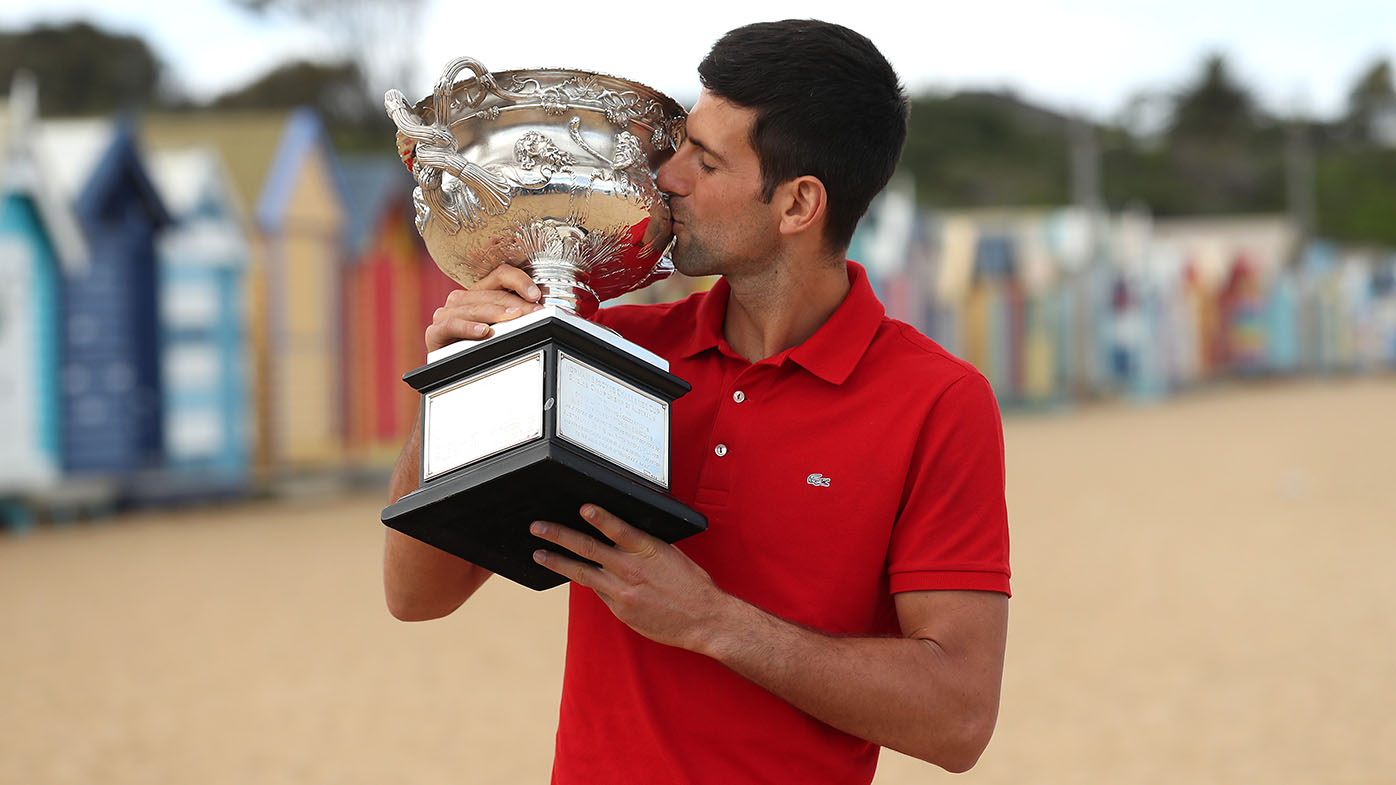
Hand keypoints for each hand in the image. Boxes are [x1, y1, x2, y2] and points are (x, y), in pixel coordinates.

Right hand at [425, 263, 544, 351]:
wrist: (450, 371)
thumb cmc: (476, 348)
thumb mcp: (500, 328)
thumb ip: (515, 316)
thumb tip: (539, 312)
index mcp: (479, 293)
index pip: (500, 275)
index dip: (519, 281)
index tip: (536, 296)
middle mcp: (462, 299)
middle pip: (492, 294)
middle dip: (516, 304)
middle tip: (535, 313)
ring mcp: (446, 313)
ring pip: (474, 308)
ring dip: (496, 313)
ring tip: (513, 318)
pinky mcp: (435, 331)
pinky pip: (451, 325)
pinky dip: (468, 327)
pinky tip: (483, 331)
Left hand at [530, 504, 738, 652]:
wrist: (703, 620)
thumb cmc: (692, 586)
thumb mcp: (671, 555)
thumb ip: (644, 546)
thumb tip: (620, 537)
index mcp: (648, 550)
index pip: (619, 529)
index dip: (599, 517)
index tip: (582, 508)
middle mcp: (631, 570)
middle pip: (588, 549)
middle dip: (559, 536)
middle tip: (539, 528)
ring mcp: (623, 592)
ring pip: (583, 573)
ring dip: (557, 561)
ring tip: (539, 553)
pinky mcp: (620, 610)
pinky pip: (598, 592)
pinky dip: (588, 582)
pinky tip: (575, 575)